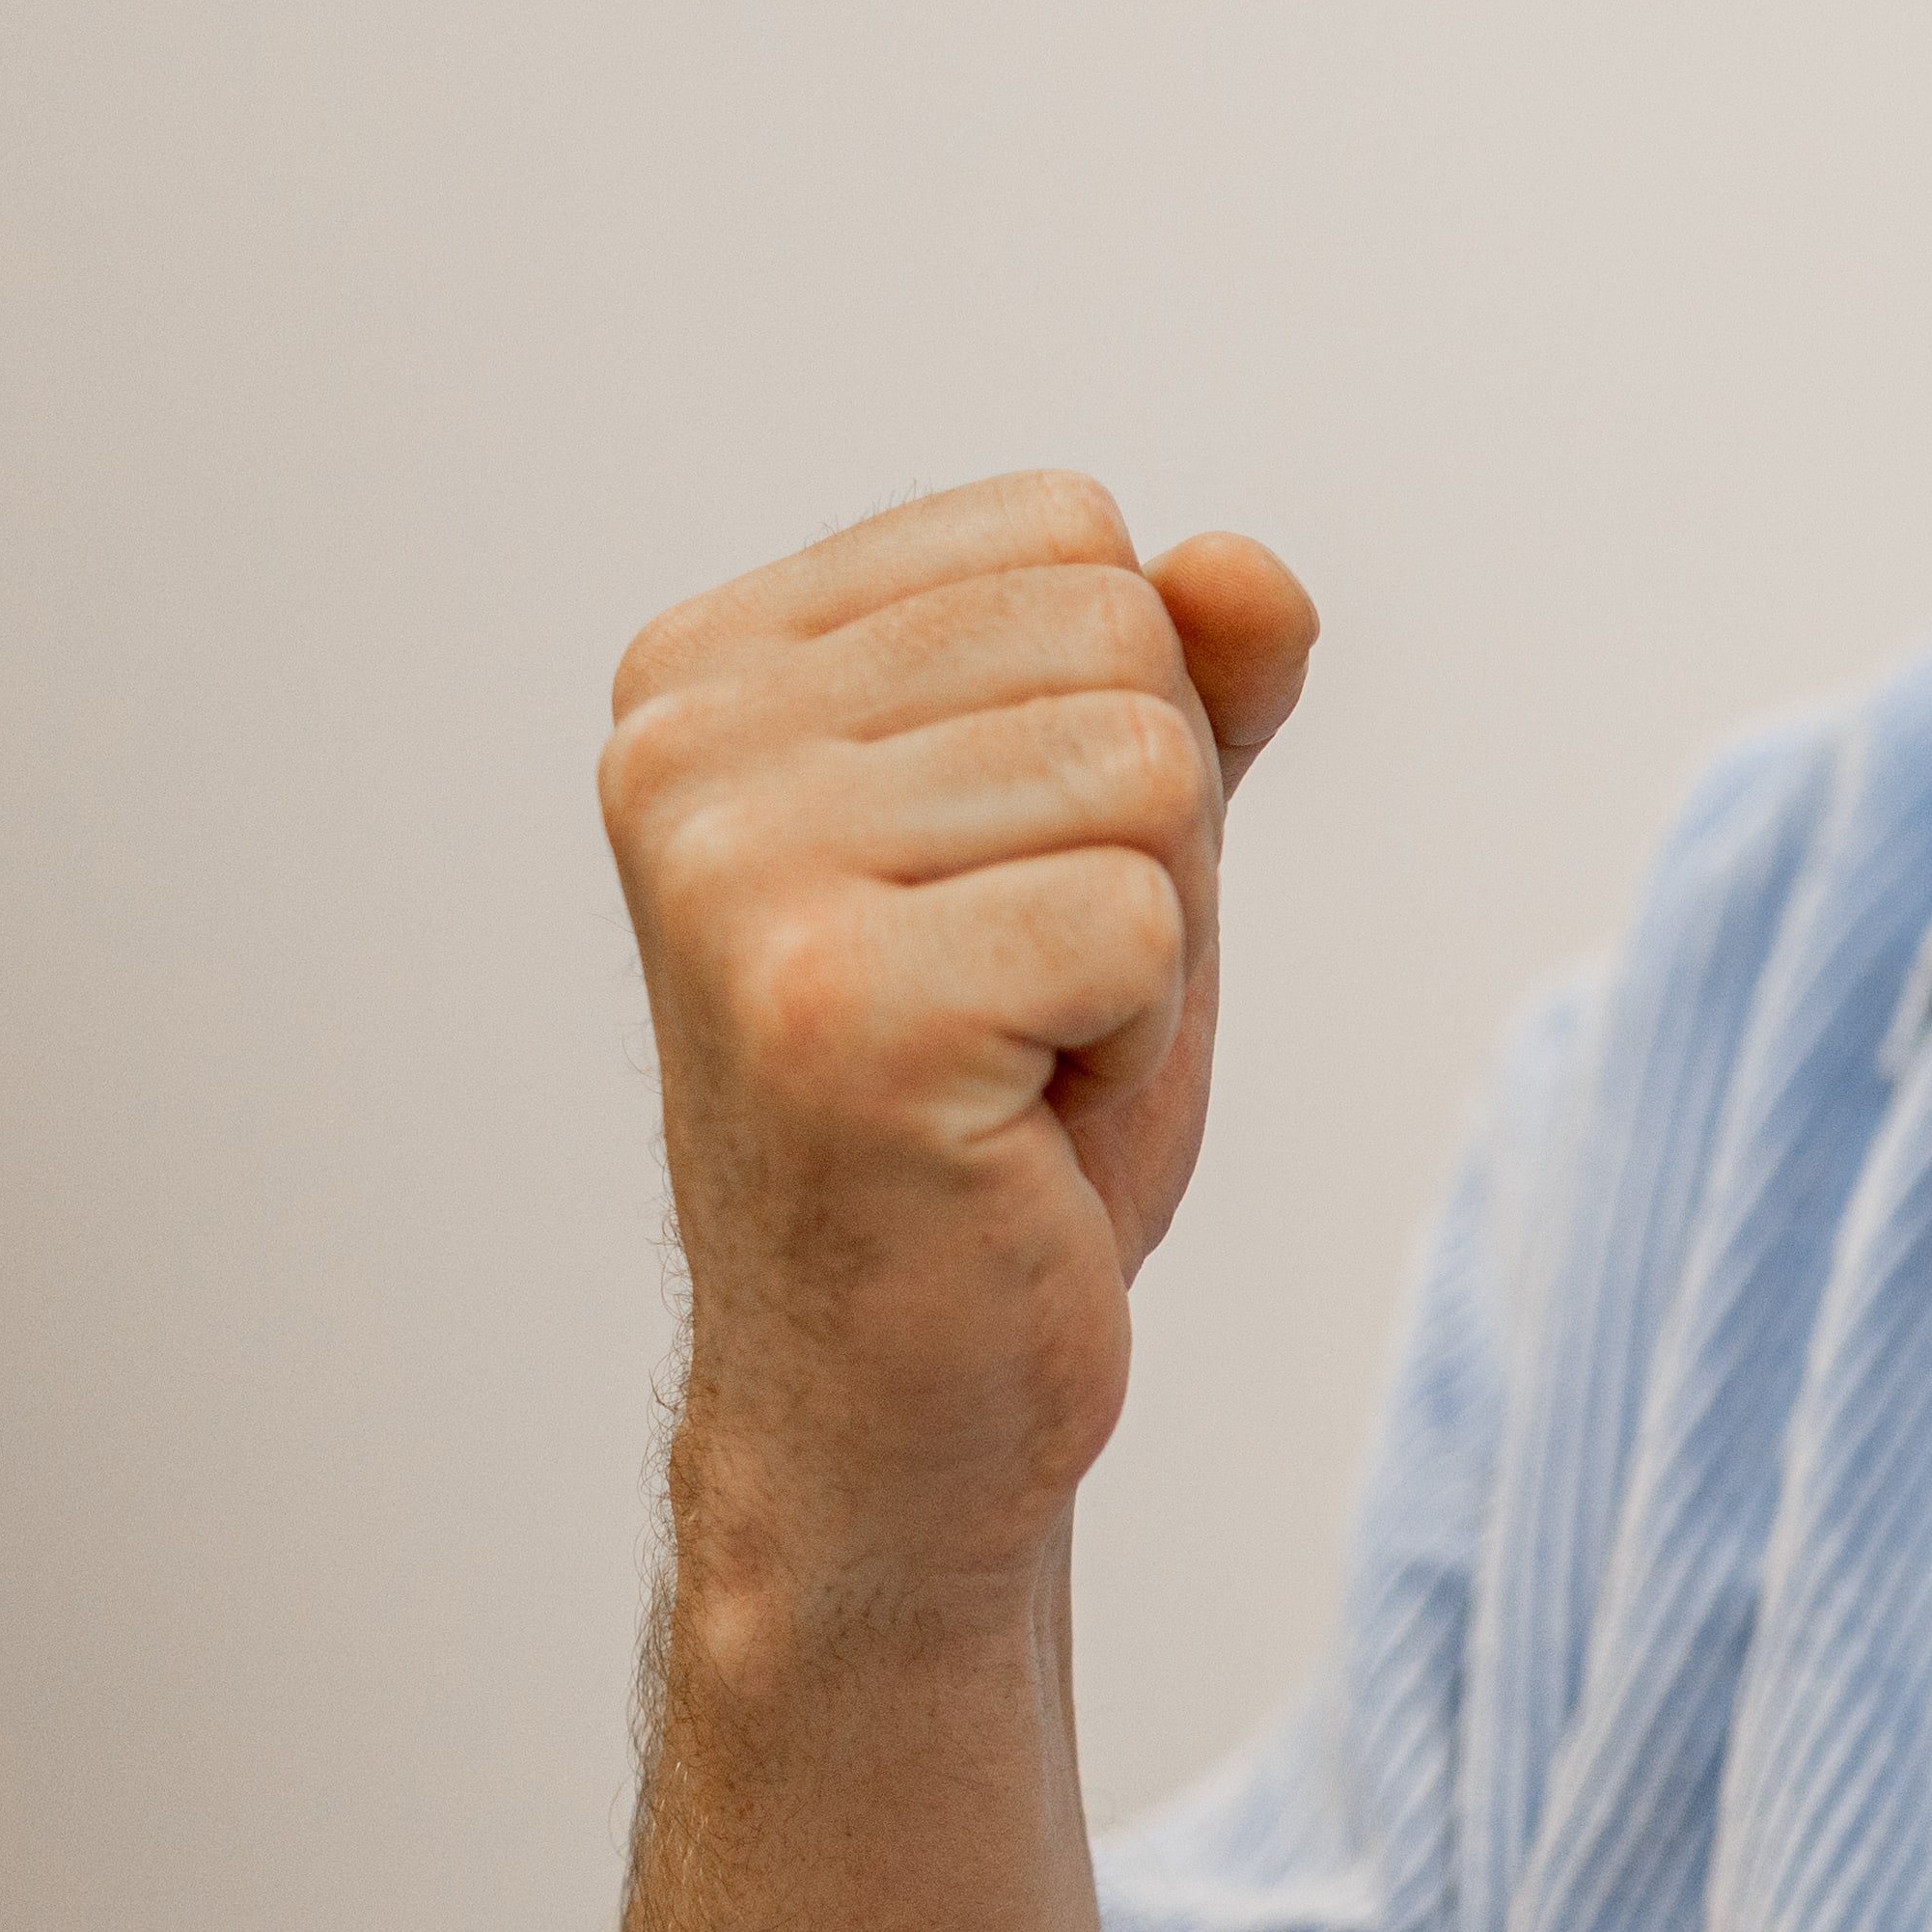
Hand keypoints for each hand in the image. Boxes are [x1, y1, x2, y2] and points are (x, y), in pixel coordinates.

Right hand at [601, 476, 1320, 1583]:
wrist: (903, 1395)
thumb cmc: (1002, 1113)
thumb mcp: (1109, 843)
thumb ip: (1185, 680)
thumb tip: (1249, 564)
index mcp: (713, 665)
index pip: (1069, 535)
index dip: (1118, 726)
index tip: (1005, 887)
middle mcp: (682, 744)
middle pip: (1120, 640)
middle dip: (1145, 838)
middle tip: (1026, 995)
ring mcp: (737, 873)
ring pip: (1148, 773)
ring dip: (1145, 944)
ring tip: (1015, 1057)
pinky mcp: (830, 1007)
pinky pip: (1142, 923)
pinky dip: (1135, 1040)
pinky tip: (1015, 1127)